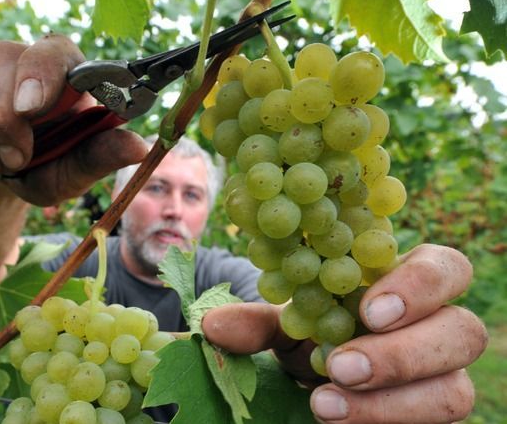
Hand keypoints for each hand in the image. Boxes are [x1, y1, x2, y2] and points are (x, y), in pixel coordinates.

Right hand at [0, 36, 147, 205]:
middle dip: (1, 118)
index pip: (51, 50)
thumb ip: (101, 156)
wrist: (9, 176)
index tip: (31, 111)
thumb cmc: (53, 164)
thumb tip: (139, 147)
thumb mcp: (78, 168)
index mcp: (62, 70)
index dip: (38, 73)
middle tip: (17, 161)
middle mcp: (17, 60)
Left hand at [202, 244, 487, 423]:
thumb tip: (212, 326)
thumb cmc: (311, 336)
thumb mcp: (284, 324)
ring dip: (390, 403)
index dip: (419, 286)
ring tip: (325, 405)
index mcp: (405, 286)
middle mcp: (436, 329)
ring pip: (455, 393)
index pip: (446, 268)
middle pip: (464, 332)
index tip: (368, 310)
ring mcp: (441, 379)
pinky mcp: (430, 418)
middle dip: (402, 353)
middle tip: (341, 366)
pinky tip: (340, 422)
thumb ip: (257, 322)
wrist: (317, 381)